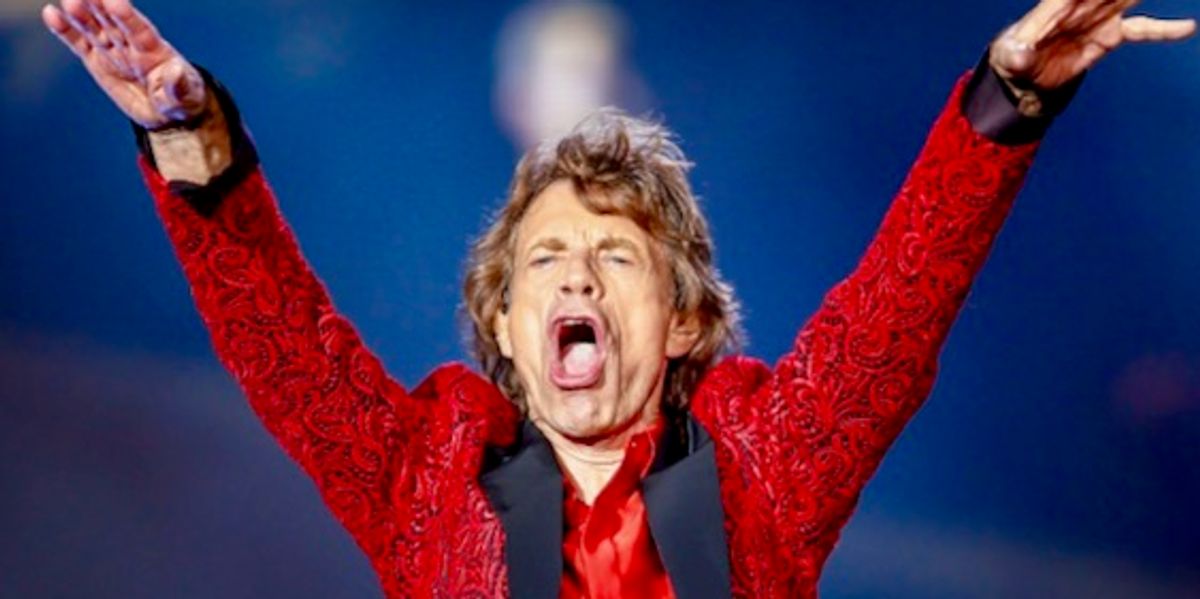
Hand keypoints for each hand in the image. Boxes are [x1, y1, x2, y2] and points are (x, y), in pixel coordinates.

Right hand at [42, 0, 206, 128]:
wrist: (165, 111)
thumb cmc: (180, 99)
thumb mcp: (185, 96)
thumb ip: (179, 84)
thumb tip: (177, 71)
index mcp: (154, 50)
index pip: (139, 29)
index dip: (126, 15)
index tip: (115, 0)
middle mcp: (131, 44)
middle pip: (113, 22)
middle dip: (100, 7)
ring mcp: (112, 50)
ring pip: (94, 28)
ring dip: (81, 15)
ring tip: (69, 2)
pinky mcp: (96, 60)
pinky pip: (79, 43)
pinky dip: (65, 30)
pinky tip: (51, 14)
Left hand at [991, 0, 1195, 90]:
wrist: (1025, 79)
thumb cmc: (1012, 59)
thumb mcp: (1008, 59)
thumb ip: (1016, 55)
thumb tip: (1021, 53)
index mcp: (1053, 6)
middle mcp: (1080, 5)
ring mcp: (1098, 17)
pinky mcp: (1111, 35)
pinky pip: (1142, 29)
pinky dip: (1164, 29)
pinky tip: (1187, 27)